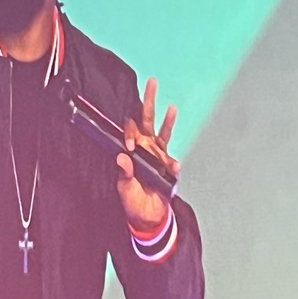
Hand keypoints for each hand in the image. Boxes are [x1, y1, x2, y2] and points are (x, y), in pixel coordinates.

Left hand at [116, 77, 180, 231]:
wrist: (148, 216)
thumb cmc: (132, 202)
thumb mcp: (124, 189)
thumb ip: (124, 174)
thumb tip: (122, 157)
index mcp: (128, 151)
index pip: (128, 131)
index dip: (129, 132)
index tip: (129, 146)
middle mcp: (141, 149)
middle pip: (145, 120)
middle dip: (148, 101)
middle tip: (151, 82)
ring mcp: (154, 155)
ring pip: (161, 132)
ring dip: (166, 118)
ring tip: (171, 105)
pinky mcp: (166, 166)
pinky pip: (172, 155)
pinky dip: (175, 157)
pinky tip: (175, 162)